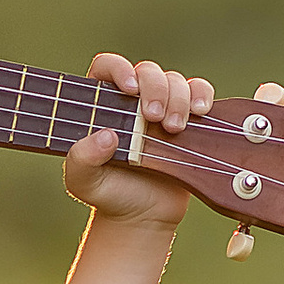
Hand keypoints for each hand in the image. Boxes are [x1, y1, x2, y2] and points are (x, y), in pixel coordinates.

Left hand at [61, 51, 213, 243]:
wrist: (142, 216)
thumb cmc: (108, 194)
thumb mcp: (83, 181)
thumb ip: (82, 159)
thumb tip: (105, 136)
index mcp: (103, 104)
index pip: (109, 66)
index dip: (119, 68)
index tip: (129, 87)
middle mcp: (132, 100)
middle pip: (148, 70)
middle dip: (155, 88)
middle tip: (153, 117)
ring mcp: (162, 106)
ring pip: (175, 80)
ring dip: (178, 99)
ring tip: (173, 129)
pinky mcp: (187, 118)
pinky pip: (199, 92)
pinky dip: (202, 95)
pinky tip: (199, 112)